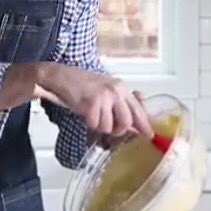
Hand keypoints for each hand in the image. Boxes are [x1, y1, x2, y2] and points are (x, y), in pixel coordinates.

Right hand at [36, 63, 152, 138]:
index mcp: (121, 87)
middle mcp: (115, 91)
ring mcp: (104, 97)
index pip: (138, 109)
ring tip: (93, 114)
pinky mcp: (91, 104)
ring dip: (100, 126)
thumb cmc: (82, 84)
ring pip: (109, 127)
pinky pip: (95, 125)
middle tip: (107, 124)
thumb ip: (120, 103)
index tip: (149, 134)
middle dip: (117, 129)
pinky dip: (89, 123)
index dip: (144, 124)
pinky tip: (85, 112)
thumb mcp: (106, 89)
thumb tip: (134, 122)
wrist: (62, 76)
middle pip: (126, 122)